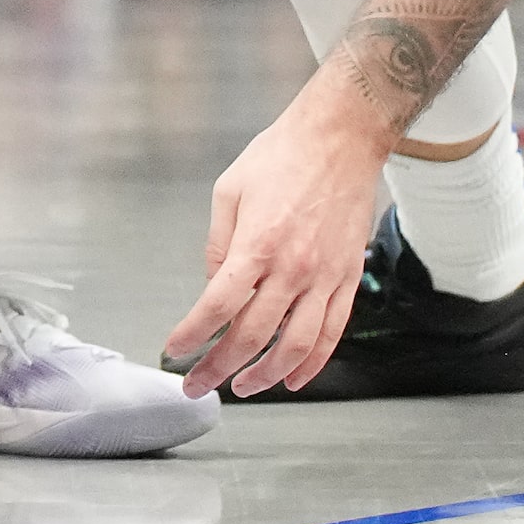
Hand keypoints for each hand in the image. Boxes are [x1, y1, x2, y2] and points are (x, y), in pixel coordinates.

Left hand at [161, 88, 389, 398]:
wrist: (341, 137)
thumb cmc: (284, 155)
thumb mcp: (230, 190)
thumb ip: (218, 244)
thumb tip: (213, 287)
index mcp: (257, 244)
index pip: (217, 306)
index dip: (192, 335)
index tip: (176, 350)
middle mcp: (292, 267)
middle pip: (251, 336)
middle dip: (218, 368)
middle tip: (197, 384)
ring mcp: (324, 277)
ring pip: (294, 346)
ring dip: (264, 375)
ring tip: (242, 387)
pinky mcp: (347, 277)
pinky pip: (331, 333)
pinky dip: (312, 363)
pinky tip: (292, 377)